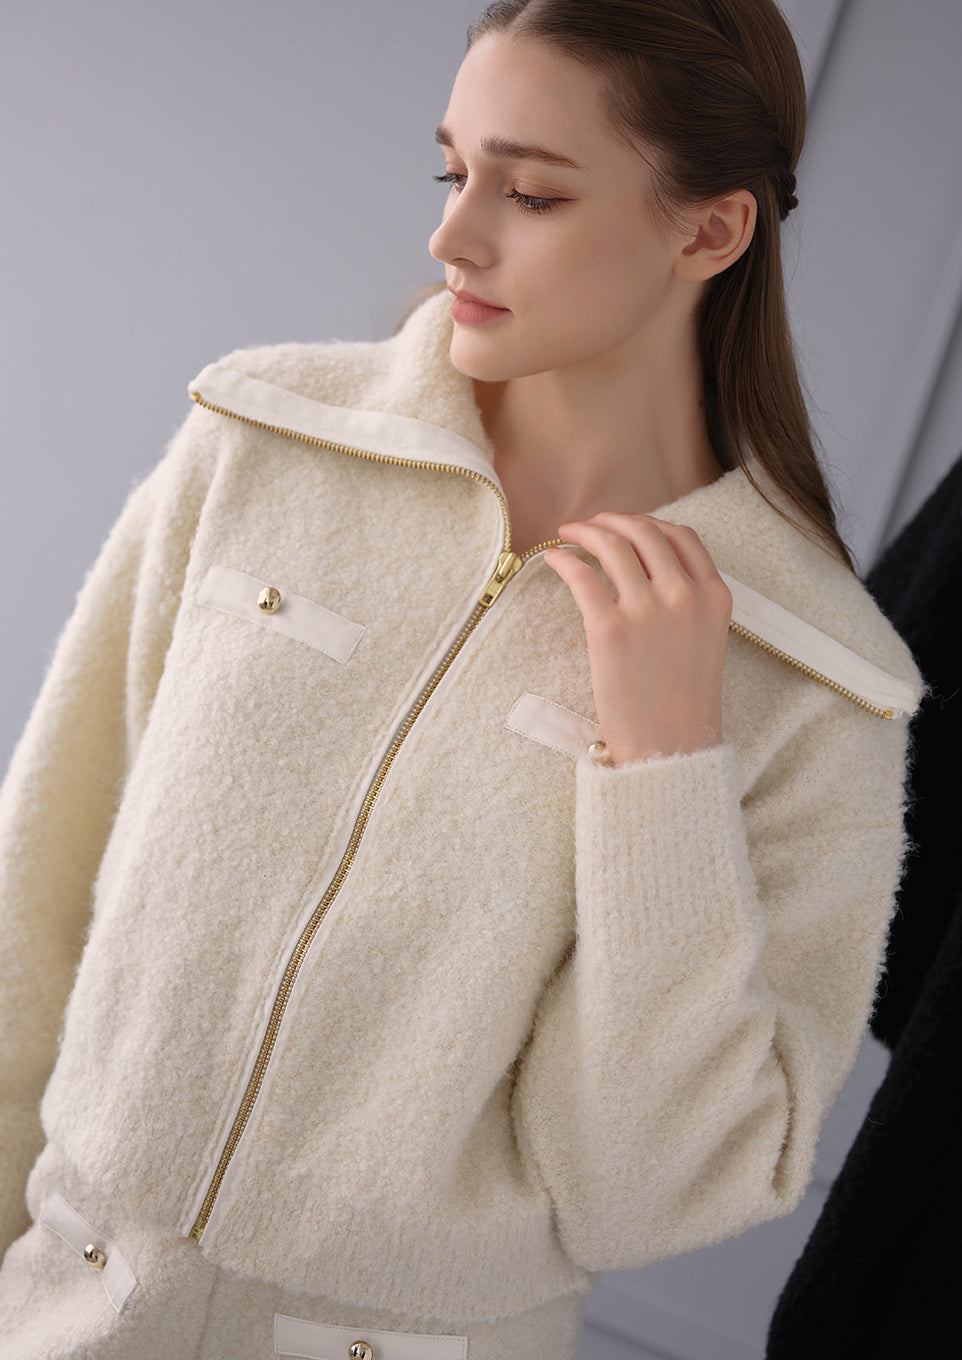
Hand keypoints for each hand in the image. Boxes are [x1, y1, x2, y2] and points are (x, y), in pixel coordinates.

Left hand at [543, 512, 731, 764]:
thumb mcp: (705, 640)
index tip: (626, 525)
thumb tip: (646, 570)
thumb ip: (688, 601)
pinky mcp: (610, 628)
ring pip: (612, 545)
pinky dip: (563, 559)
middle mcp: (684, 594)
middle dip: (612, 520)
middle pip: (644, 532)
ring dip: (585, 531)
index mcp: (713, 595)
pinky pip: (580, 575)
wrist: (672, 747)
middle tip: (590, 525)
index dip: (649, 522)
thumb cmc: (682, 702)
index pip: (681, 536)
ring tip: (568, 534)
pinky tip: (553, 558)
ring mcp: (648, 609)